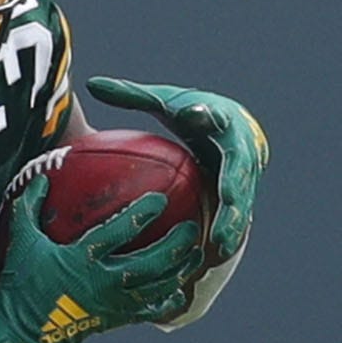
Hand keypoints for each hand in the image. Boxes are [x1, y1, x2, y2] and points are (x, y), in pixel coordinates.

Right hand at [0, 170, 200, 342]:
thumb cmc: (22, 284)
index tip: (161, 199)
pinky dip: (168, 300)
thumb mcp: (22, 242)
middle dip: (175, 246)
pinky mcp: (116, 319)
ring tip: (196, 254)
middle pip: (151, 263)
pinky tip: (182, 290)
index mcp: (81, 258)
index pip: (118, 232)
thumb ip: (29, 208)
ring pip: (157, 287)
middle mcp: (103, 281)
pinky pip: (150, 311)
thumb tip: (40, 177)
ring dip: (180, 270)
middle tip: (192, 229)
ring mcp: (113, 302)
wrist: (22, 332)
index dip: (141, 215)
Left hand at [81, 76, 264, 269]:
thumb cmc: (193, 114)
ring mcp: (248, 173)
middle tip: (226, 196)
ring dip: (235, 220)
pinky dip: (229, 234)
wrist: (237, 125)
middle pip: (239, 166)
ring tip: (220, 242)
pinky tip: (214, 257)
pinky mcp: (247, 192)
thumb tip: (93, 85)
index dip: (206, 115)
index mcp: (220, 118)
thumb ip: (133, 95)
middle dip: (235, 181)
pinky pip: (238, 215)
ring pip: (243, 198)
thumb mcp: (167, 101)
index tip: (197, 114)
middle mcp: (240, 147)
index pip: (212, 114)